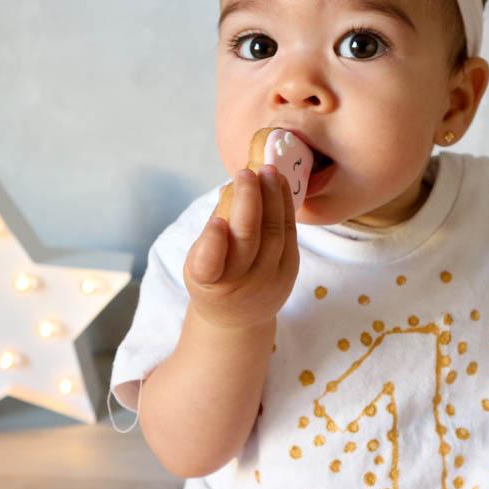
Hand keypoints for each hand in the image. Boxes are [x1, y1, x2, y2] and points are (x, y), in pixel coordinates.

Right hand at [183, 165, 298, 330]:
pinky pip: (289, 234)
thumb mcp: (198, 261)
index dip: (214, 243)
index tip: (217, 221)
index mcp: (208, 281)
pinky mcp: (289, 271)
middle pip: (248, 239)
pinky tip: (280, 184)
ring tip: (268, 170)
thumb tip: (230, 189)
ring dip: (272, 197)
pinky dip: (284, 206)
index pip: (209, 264)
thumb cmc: (213, 279)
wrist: (238, 318)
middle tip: (246, 172)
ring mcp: (269, 279)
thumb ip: (212, 228)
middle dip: (249, 202)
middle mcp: (240, 283)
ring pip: (274, 233)